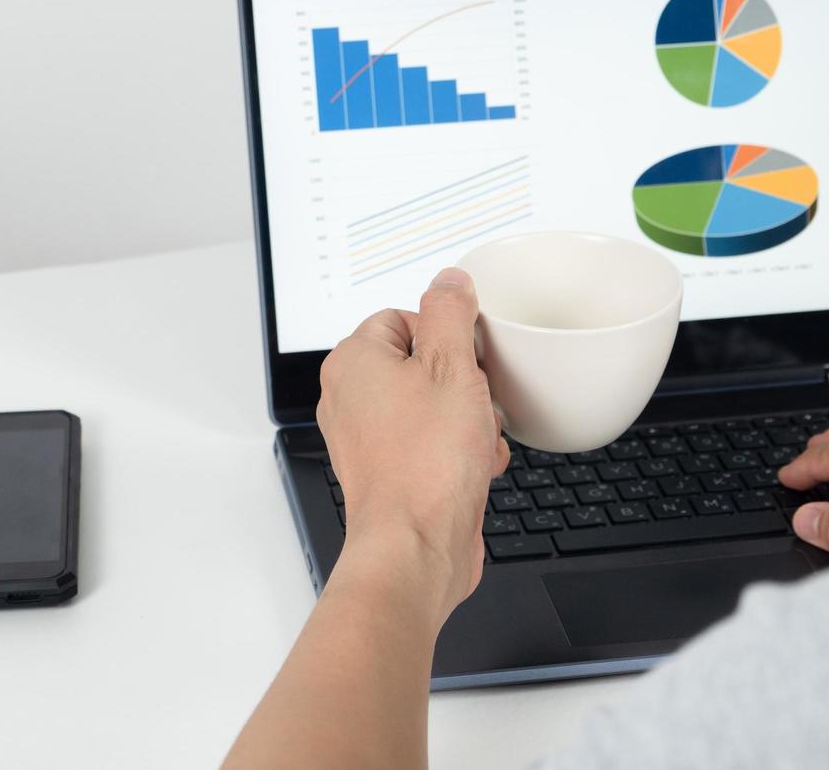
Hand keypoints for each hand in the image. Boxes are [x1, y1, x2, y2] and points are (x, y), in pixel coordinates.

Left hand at [316, 267, 507, 623]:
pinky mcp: (389, 473)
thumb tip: (449, 280)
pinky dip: (460, 451)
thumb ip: (450, 312)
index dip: (445, 336)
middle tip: (475, 401)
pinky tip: (477, 466)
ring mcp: (367, 439)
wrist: (416, 547)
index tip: (468, 357)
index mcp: (353, 362)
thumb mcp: (451, 366)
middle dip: (463, 383)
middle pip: (422, 363)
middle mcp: (351, 398)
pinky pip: (432, 443)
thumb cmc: (425, 464)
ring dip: (468, 419)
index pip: (404, 317)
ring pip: (433, 405)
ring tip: (477, 439)